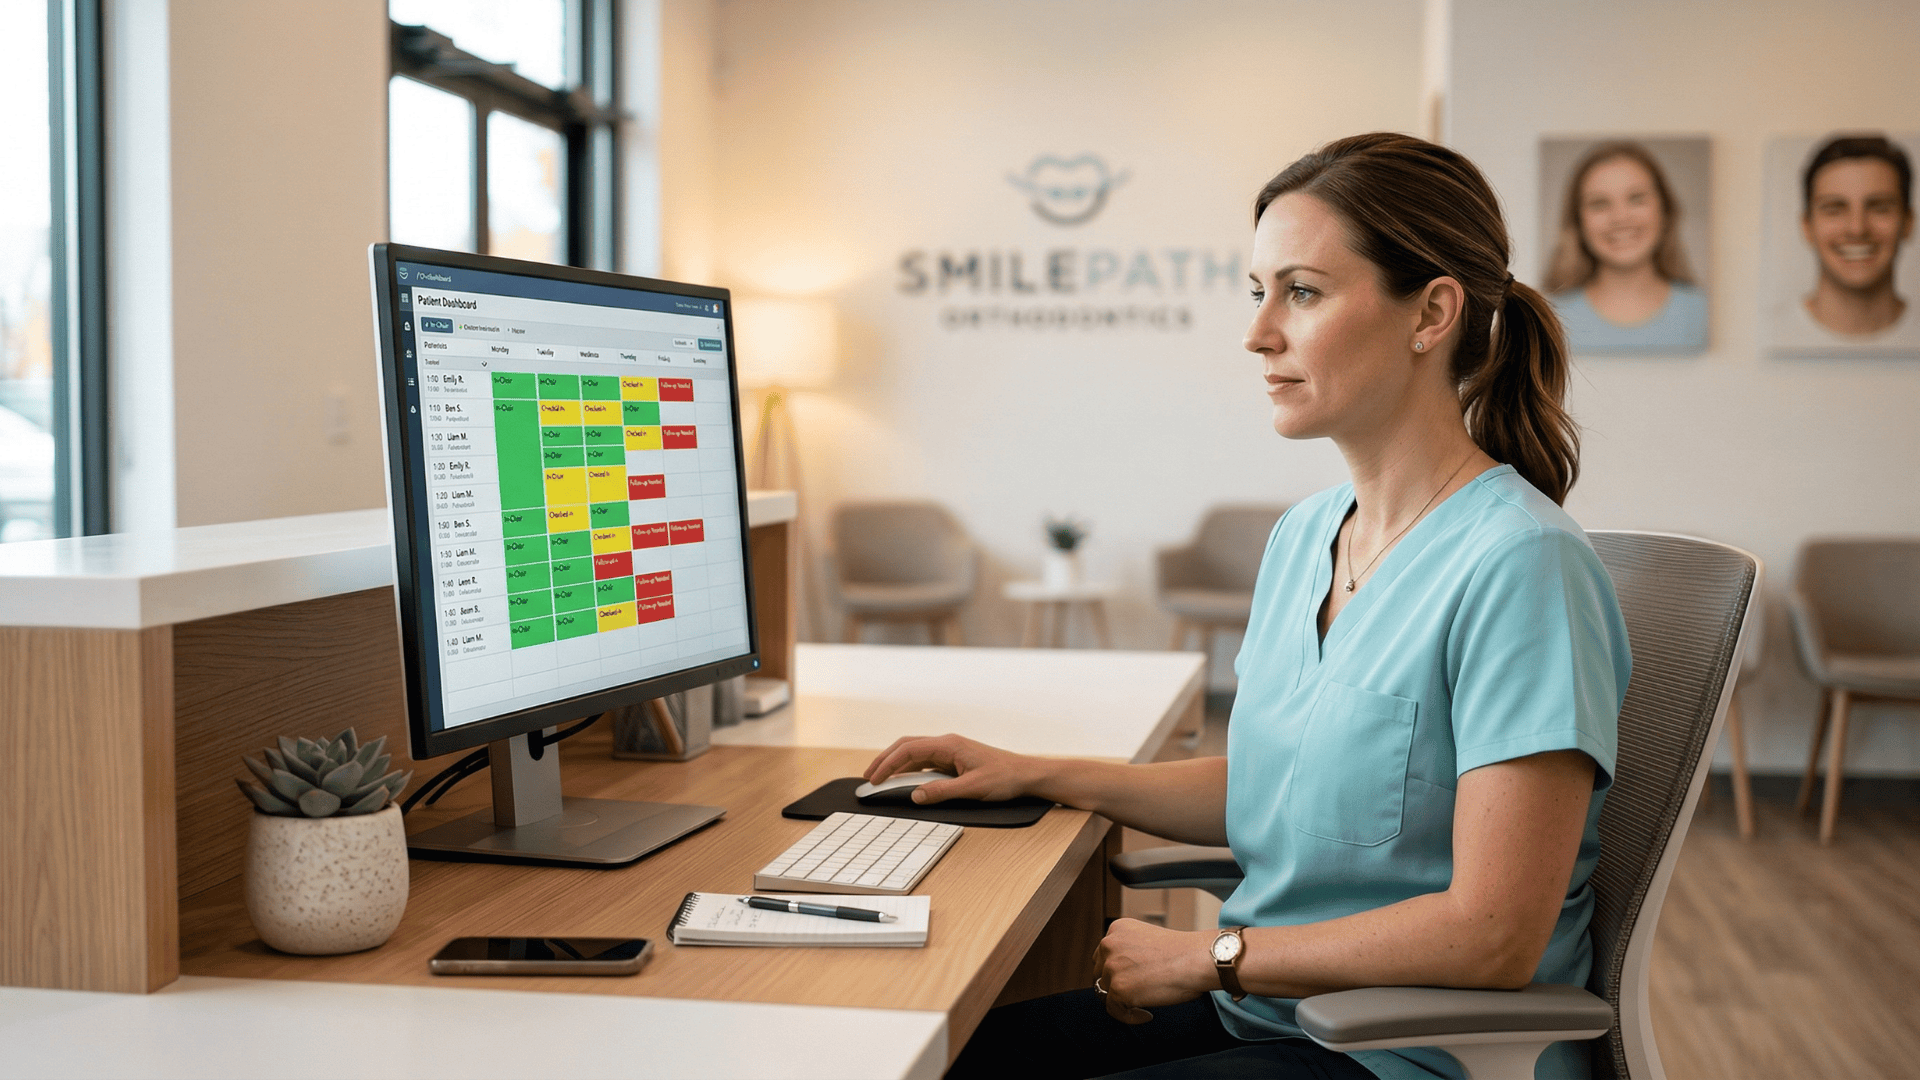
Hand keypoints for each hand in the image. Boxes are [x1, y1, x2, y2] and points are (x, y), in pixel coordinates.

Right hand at [861, 734, 1040, 804]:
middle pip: (907, 747)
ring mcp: (950, 752)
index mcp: (949, 744)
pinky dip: (910, 771)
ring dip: (896, 765)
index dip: (888, 763)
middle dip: (885, 760)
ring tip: (880, 780)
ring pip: (915, 754)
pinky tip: (903, 781)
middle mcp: (947, 744)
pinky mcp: (954, 761)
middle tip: (868, 777)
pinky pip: (925, 763)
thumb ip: (942, 792)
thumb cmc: (1004, 777)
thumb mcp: (972, 788)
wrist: (1026, 774)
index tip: (874, 779)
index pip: (909, 749)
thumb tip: (915, 795)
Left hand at [1092, 919, 1217, 1024]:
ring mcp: (1111, 966)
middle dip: (1115, 984)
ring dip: (1122, 1000)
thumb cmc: (1184, 952)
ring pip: (1105, 992)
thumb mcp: (1148, 940)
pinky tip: (1147, 1014)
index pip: (1104, 955)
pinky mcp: (1118, 988)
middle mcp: (1109, 944)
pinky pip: (1114, 1010)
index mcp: (1117, 928)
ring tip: (1145, 1003)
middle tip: (1137, 994)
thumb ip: (1130, 951)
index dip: (1116, 971)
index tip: (1133, 980)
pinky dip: (1129, 1016)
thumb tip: (1122, 975)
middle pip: (1100, 972)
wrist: (1197, 959)